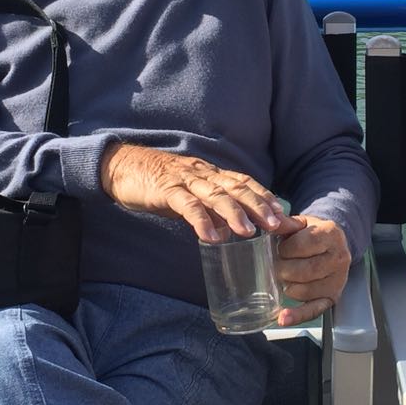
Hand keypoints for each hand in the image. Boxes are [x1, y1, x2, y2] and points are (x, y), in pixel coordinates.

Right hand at [99, 142, 287, 241]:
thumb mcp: (189, 195)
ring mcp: (185, 180)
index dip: (266, 198)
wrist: (121, 167)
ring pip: (215, 195)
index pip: (245, 183)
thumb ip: (208, 210)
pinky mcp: (165, 189)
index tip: (284, 216)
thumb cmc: (158, 183)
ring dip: (235, 213)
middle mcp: (203, 174)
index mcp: (211, 174)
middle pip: (237, 188)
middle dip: (259, 206)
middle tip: (277, 225)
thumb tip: (229, 232)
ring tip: (249, 233)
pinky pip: (187, 205)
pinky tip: (211, 237)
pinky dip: (201, 220)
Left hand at [272, 215, 350, 326]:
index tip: (280, 248)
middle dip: (283, 269)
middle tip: (276, 265)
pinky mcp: (332, 297)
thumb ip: (286, 223)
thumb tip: (271, 221)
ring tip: (284, 277)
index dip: (285, 249)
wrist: (333, 245)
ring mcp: (338, 280)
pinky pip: (314, 310)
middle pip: (304, 270)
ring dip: (288, 286)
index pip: (303, 245)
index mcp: (331, 234)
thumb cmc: (312, 234)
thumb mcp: (301, 223)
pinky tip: (283, 317)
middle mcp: (339, 258)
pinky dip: (297, 315)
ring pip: (305, 290)